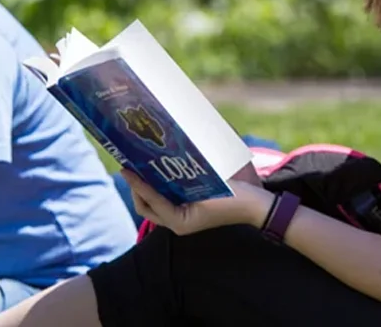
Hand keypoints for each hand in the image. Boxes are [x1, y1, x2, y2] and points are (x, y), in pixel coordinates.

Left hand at [122, 169, 270, 235]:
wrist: (254, 205)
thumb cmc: (234, 197)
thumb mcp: (209, 187)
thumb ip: (186, 179)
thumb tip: (168, 157)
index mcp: (180, 222)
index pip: (152, 201)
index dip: (138, 185)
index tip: (126, 169)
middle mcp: (178, 224)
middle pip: (146, 207)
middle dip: (136, 189)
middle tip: (130, 168)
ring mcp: (182, 219)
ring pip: (154, 205)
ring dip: (146, 188)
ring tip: (141, 168)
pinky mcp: (187, 212)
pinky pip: (165, 201)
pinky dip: (159, 189)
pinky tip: (158, 172)